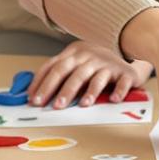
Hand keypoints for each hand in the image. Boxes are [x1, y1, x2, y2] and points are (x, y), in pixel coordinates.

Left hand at [26, 40, 151, 110]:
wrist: (125, 59)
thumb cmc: (95, 66)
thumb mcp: (75, 65)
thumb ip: (58, 76)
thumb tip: (33, 95)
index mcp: (73, 53)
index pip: (53, 66)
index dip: (41, 83)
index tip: (33, 99)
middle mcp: (89, 56)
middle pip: (72, 72)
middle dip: (61, 89)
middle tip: (54, 106)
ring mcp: (107, 64)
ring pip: (95, 78)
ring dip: (89, 92)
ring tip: (82, 105)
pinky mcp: (124, 73)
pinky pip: (121, 82)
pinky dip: (118, 91)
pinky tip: (113, 100)